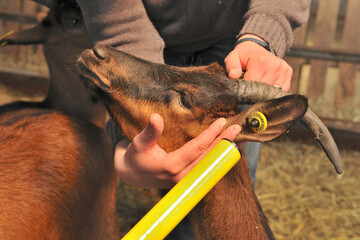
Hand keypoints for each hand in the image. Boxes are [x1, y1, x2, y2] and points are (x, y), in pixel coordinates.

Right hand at [114, 113, 240, 188]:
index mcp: (170, 166)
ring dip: (224, 151)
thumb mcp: (138, 143)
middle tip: (238, 128)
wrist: (132, 175)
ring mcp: (186, 180)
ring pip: (211, 165)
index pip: (196, 149)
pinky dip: (217, 158)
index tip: (222, 122)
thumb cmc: (135, 157)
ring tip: (238, 139)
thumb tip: (155, 117)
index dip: (210, 135)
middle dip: (224, 143)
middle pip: (209, 158)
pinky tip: (226, 149)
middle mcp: (182, 176)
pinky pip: (207, 168)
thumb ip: (149, 132)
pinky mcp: (188, 180)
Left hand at [224, 34, 292, 90]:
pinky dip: (272, 91)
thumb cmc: (244, 55)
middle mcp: (275, 66)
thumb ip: (231, 66)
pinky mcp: (288, 74)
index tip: (241, 88)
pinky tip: (266, 85)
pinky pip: (281, 91)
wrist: (258, 47)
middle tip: (249, 87)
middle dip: (254, 91)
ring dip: (264, 92)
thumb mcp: (233, 57)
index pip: (253, 85)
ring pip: (272, 92)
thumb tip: (233, 76)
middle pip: (263, 90)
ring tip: (257, 85)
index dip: (245, 89)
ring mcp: (284, 70)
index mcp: (261, 62)